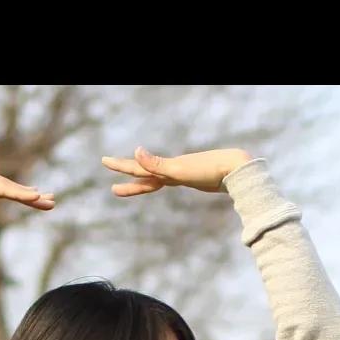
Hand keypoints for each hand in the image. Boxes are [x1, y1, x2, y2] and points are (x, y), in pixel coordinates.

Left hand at [0, 159, 54, 229]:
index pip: (4, 188)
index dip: (20, 193)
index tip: (36, 195)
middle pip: (14, 188)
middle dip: (33, 196)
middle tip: (52, 201)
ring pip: (14, 189)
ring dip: (31, 195)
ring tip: (51, 200)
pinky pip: (8, 190)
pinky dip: (21, 193)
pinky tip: (33, 194)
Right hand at [101, 145, 253, 197]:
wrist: (234, 170)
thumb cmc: (208, 170)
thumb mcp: (179, 170)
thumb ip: (156, 164)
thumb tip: (135, 151)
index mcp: (166, 168)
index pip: (138, 167)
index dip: (120, 165)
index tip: (104, 160)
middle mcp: (170, 169)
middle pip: (143, 175)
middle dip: (126, 179)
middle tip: (111, 186)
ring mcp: (180, 174)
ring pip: (154, 179)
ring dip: (140, 184)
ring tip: (126, 188)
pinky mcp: (191, 179)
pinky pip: (168, 181)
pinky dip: (160, 181)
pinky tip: (161, 182)